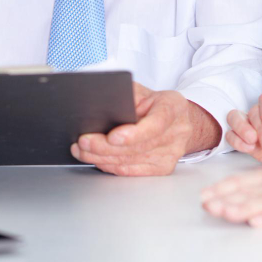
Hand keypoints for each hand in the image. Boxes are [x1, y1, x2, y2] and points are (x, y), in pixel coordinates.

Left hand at [71, 83, 218, 175]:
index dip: (134, 133)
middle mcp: (176, 132)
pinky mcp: (163, 167)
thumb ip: (126, 94)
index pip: (156, 123)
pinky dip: (111, 166)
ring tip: (82, 150)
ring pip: (132, 161)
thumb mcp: (143, 90)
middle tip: (84, 142)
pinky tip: (97, 160)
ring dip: (103, 158)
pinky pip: (133, 171)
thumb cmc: (155, 103)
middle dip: (106, 146)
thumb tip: (99, 102)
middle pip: (139, 146)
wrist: (179, 120)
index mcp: (173, 107)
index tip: (112, 137)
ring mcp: (171, 153)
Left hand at [201, 167, 261, 233]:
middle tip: (206, 205)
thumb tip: (229, 197)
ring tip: (224, 213)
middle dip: (225, 198)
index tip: (203, 196)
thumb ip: (258, 187)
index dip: (220, 188)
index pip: (240, 180)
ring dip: (241, 207)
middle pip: (247, 191)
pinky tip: (257, 223)